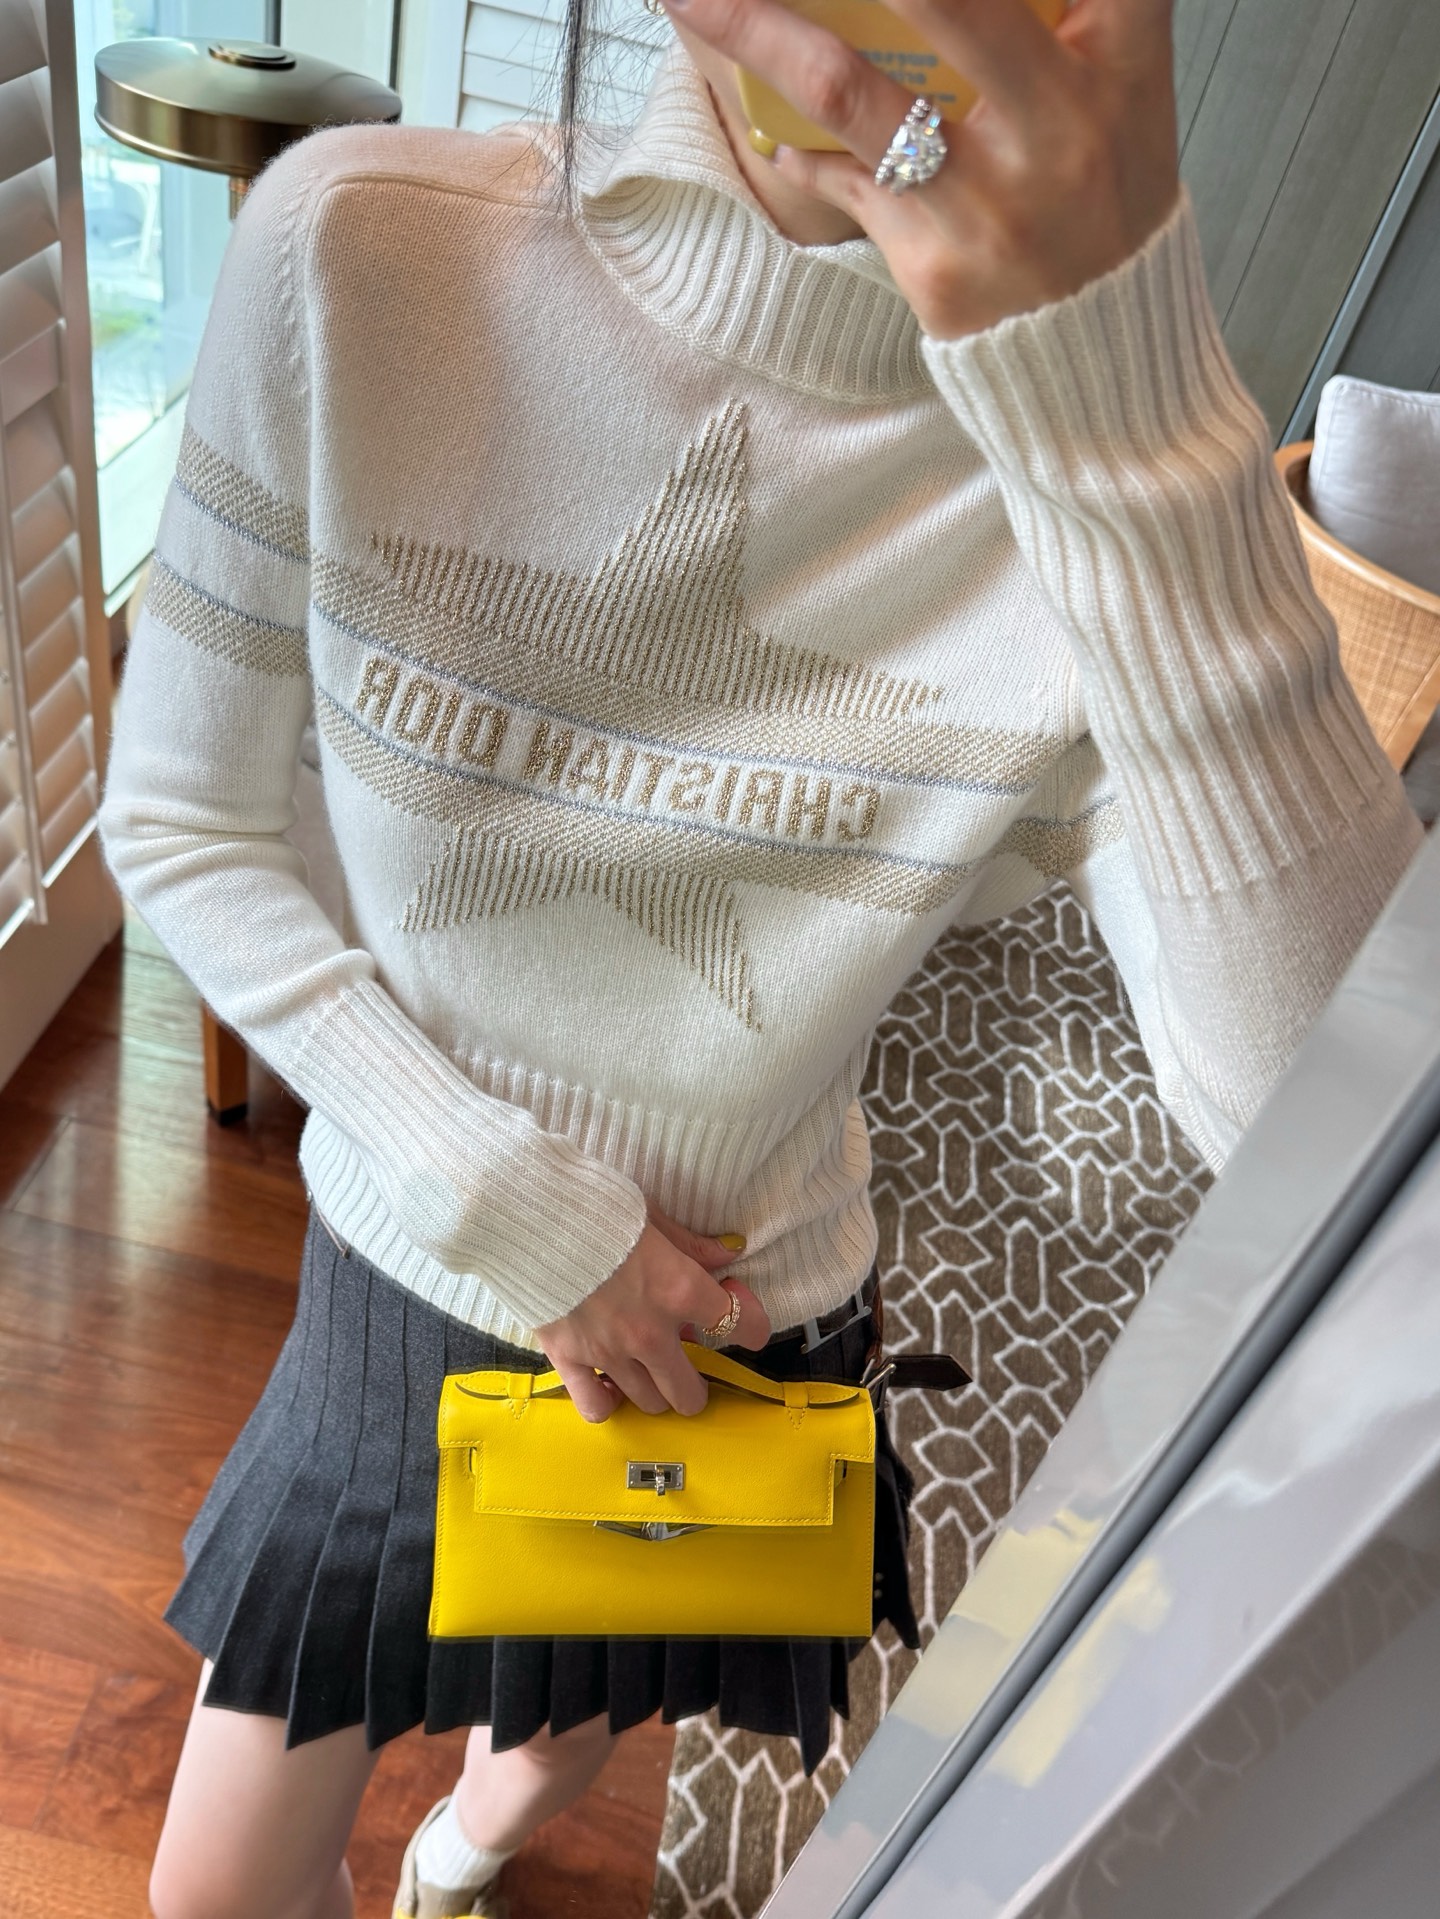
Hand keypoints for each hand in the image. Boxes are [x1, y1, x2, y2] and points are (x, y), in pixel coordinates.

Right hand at [536, 1207, 770, 1419]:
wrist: (529, 1212)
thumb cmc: (594, 1205)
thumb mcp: (653, 1216)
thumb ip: (692, 1245)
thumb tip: (730, 1253)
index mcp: (680, 1289)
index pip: (740, 1325)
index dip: (752, 1324)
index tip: (742, 1313)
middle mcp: (650, 1333)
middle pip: (691, 1392)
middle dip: (696, 1379)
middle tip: (685, 1355)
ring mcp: (608, 1353)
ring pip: (650, 1402)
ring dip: (655, 1387)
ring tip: (645, 1365)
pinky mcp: (568, 1358)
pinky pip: (597, 1407)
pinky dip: (608, 1401)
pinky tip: (610, 1384)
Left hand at [665, 0, 1179, 338]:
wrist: (1103, 358)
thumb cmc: (1104, 198)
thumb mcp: (1124, 87)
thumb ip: (1075, 7)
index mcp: (1117, 57)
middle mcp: (1059, 123)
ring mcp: (988, 199)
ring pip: (847, 89)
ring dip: (754, 31)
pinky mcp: (931, 263)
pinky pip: (838, 179)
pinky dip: (793, 141)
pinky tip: (764, 119)